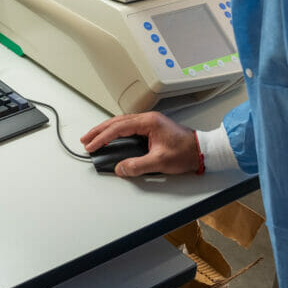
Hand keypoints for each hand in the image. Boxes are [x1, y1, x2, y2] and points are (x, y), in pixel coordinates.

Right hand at [80, 112, 199, 176]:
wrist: (201, 151)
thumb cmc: (186, 152)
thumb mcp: (160, 162)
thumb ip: (138, 165)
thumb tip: (121, 168)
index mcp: (148, 122)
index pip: (118, 128)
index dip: (102, 137)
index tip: (92, 145)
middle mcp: (148, 119)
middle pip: (116, 122)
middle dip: (99, 131)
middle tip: (86, 139)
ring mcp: (150, 122)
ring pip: (121, 123)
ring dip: (106, 130)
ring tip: (94, 138)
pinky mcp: (152, 128)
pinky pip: (128, 126)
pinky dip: (116, 132)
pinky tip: (111, 137)